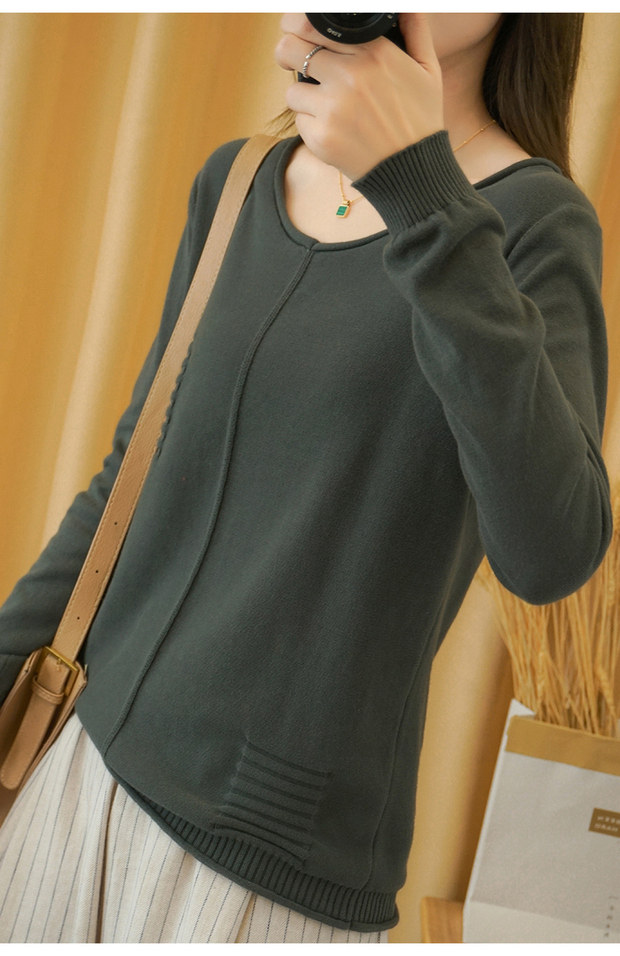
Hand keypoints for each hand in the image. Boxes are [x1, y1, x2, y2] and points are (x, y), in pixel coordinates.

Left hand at [274, 14, 443, 180]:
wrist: (413, 170)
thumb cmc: (420, 119)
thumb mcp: (427, 69)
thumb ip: (416, 30)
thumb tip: (406, 5)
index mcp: (373, 53)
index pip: (314, 25)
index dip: (294, 24)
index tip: (291, 27)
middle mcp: (350, 76)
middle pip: (290, 49)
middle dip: (286, 52)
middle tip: (290, 59)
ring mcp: (333, 109)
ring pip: (292, 91)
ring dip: (303, 97)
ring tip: (327, 107)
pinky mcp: (321, 138)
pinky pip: (300, 122)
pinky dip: (311, 125)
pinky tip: (335, 131)